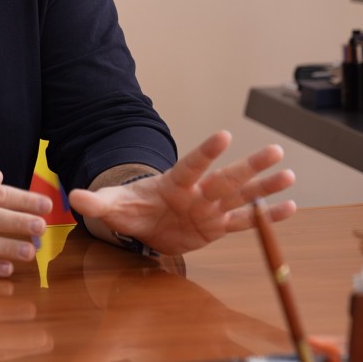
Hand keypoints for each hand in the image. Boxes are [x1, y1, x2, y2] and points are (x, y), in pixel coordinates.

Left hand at [66, 131, 295, 254]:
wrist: (142, 224)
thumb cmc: (129, 208)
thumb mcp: (110, 206)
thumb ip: (95, 202)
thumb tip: (72, 196)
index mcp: (173, 183)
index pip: (191, 165)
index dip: (206, 152)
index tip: (224, 135)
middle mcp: (197, 192)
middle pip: (226, 178)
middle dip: (250, 166)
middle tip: (275, 149)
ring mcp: (210, 209)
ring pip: (241, 197)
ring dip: (264, 187)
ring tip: (289, 174)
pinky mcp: (216, 227)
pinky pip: (244, 222)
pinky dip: (266, 217)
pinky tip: (289, 208)